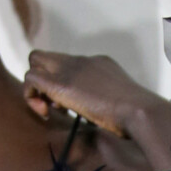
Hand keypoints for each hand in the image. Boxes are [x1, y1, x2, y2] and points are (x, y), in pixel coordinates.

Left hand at [23, 50, 162, 138]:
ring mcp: (70, 69)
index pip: (68, 64)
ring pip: (35, 61)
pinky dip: (31, 96)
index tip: (69, 105)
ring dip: (36, 87)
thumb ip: (105, 100)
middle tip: (53, 105)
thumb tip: (95, 113)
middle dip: (44, 79)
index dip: (63, 81)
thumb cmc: (136, 114)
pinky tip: (45, 113)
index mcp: (98, 63)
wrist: (139, 111)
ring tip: (49, 110)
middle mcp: (82, 60)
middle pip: (47, 57)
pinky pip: (31, 78)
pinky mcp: (61, 83)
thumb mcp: (120, 100)